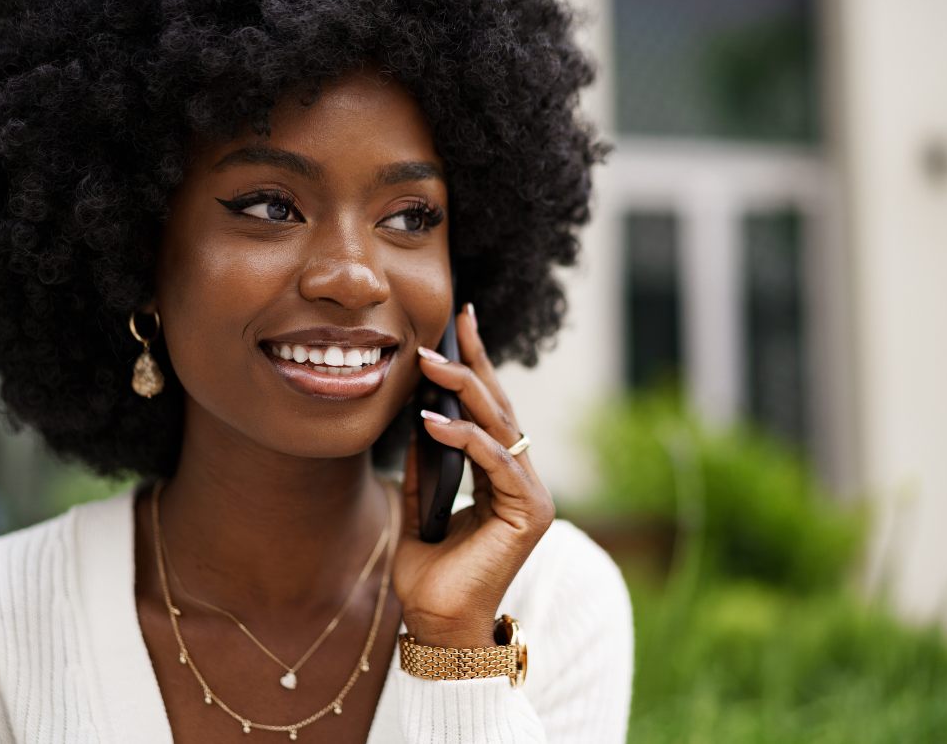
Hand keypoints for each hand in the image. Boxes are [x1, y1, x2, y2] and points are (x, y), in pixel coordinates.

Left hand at [392, 303, 554, 647]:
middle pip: (500, 407)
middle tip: (453, 324)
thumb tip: (414, 415)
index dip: (476, 366)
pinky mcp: (530, 511)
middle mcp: (522, 479)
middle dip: (474, 362)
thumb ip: (422, 464)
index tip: (461, 325)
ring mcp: (531, 494)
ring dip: (463, 391)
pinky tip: (432, 420)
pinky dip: (463, 438)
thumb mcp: (417, 504)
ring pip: (501, 426)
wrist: (437, 623)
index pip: (489, 410)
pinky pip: (495, 461)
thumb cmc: (429, 573)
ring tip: (428, 364)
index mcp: (500, 476)